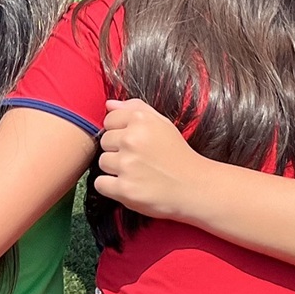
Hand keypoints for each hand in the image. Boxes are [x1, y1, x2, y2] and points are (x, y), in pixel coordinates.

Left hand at [95, 98, 205, 221]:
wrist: (194, 187)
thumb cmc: (178, 155)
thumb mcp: (163, 124)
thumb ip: (135, 109)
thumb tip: (109, 104)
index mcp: (141, 120)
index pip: (109, 120)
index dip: (120, 132)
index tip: (134, 142)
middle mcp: (132, 140)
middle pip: (104, 142)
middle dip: (117, 150)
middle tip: (138, 159)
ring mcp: (127, 165)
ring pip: (102, 162)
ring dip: (115, 169)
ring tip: (136, 173)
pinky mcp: (124, 189)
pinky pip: (100, 184)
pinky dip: (111, 187)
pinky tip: (128, 185)